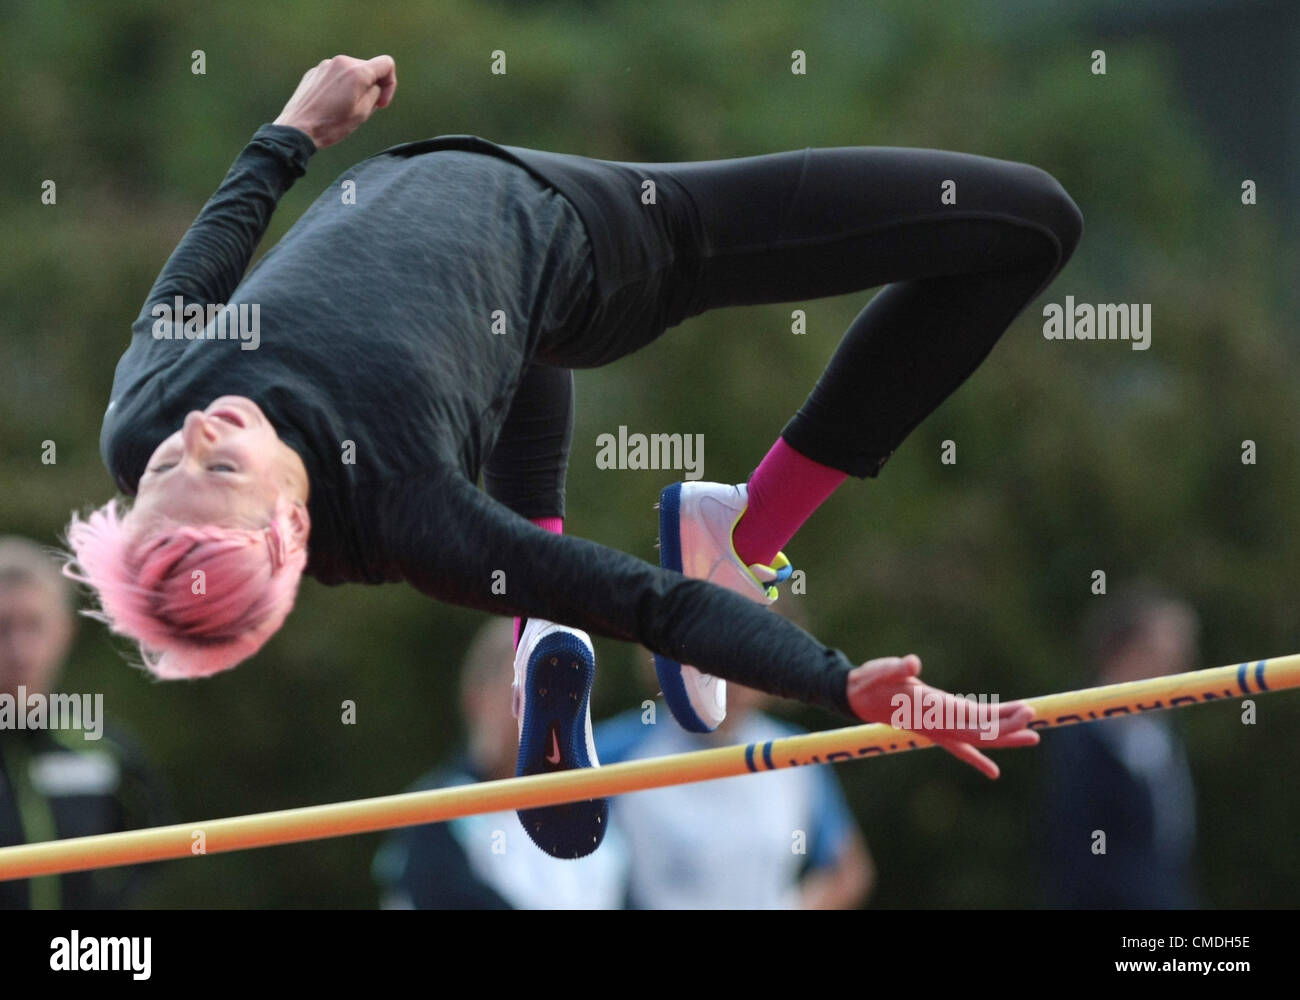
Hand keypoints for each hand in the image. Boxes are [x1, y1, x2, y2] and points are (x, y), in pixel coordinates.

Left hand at [273, 54, 396, 148]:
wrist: (298, 128)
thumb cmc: (331, 125)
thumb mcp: (363, 113)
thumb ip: (375, 94)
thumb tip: (376, 85)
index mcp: (357, 72)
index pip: (386, 64)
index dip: (390, 83)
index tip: (381, 101)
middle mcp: (341, 62)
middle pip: (368, 68)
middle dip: (371, 85)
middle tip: (364, 108)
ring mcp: (326, 65)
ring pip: (351, 72)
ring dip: (354, 86)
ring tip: (345, 107)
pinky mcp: (314, 72)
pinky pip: (335, 75)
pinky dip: (339, 86)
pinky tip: (332, 104)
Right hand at [846, 654, 1038, 778]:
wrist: (854, 698)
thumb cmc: (869, 682)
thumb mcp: (881, 671)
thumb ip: (896, 668)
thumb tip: (912, 664)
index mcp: (933, 710)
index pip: (974, 718)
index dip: (1001, 718)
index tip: (1026, 711)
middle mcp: (938, 725)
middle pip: (981, 733)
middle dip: (1010, 730)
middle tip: (1036, 724)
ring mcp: (936, 729)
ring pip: (976, 738)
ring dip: (1003, 738)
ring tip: (1033, 736)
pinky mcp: (934, 726)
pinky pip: (962, 744)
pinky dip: (978, 754)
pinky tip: (992, 770)